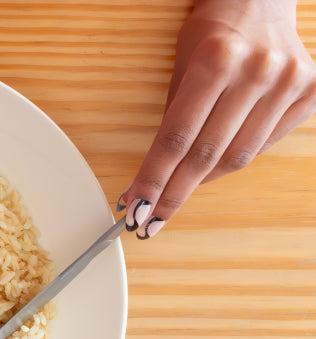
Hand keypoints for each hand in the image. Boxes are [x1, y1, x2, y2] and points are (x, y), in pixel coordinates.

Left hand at [119, 0, 315, 238]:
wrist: (262, 0)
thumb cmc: (213, 33)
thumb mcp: (182, 64)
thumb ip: (175, 116)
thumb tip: (156, 177)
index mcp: (216, 58)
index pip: (176, 136)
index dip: (154, 178)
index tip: (136, 207)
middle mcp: (256, 70)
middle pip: (206, 154)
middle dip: (173, 194)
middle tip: (148, 220)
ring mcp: (287, 82)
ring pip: (237, 157)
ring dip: (201, 183)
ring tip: (175, 196)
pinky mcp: (310, 93)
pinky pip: (263, 146)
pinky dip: (233, 160)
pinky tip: (212, 167)